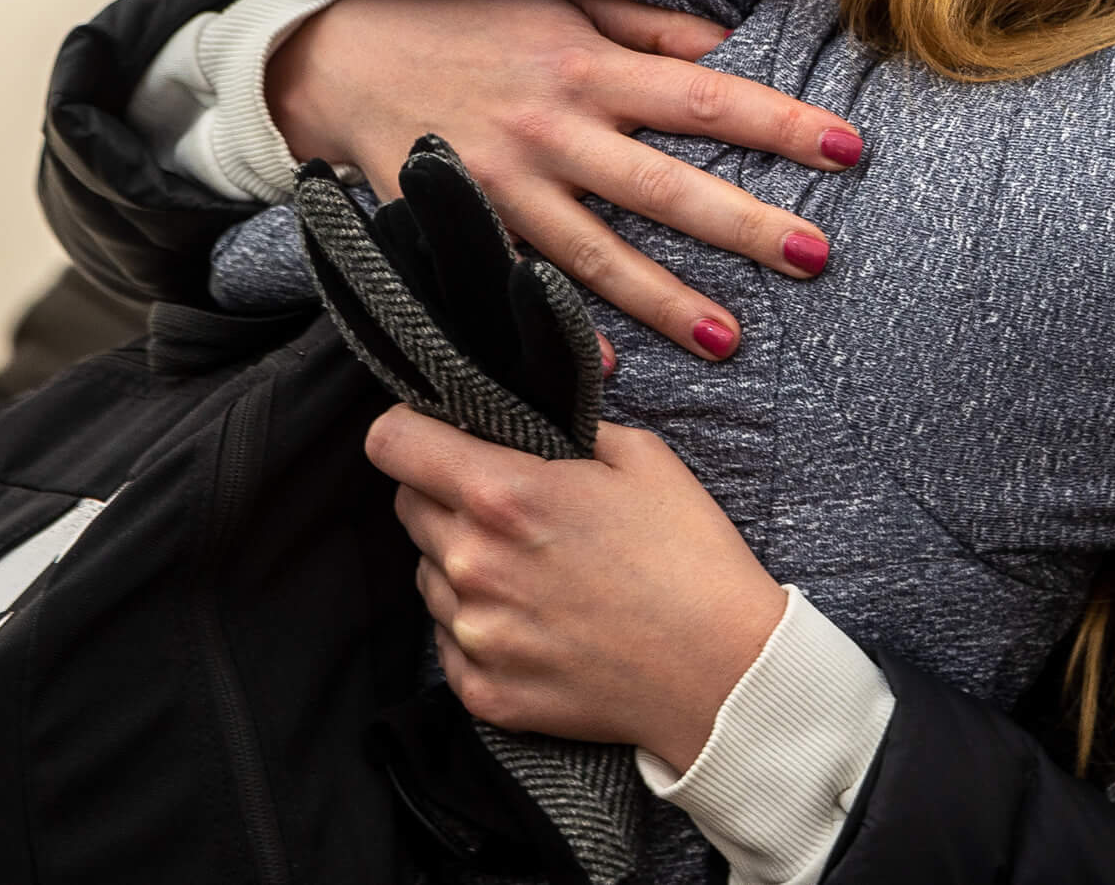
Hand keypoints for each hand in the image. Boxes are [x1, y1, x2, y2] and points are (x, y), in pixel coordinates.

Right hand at [269, 0, 862, 359]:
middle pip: (664, 186)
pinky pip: (520, 291)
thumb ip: (650, 29)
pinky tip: (610, 373)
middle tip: (817, 257)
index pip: (704, 98)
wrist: (342, 58)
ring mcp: (503, 189)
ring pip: (596, 253)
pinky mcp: (460, 231)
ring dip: (666, 301)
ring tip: (732, 340)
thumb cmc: (470, 25)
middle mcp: (552, 131)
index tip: (850, 148)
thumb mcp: (563, 4)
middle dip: (743, 225)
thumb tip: (732, 47)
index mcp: (587, 69)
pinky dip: (561, 332)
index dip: (779, 122)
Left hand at [367, 406, 787, 772]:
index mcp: (503, 495)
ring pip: (428, 573)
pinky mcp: (481, 690)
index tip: (436, 434)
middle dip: (445, 494)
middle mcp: (471, 564)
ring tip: (536, 571)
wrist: (723, 674)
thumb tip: (528, 422)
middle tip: (511, 507)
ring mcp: (473, 634)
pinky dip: (481, 625)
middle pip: (408, 506)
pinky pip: (450, 639)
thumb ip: (567, 429)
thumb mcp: (643, 458)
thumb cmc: (690, 559)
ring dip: (463, 562)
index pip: (392, 442)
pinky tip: (540, 620)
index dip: (411, 428)